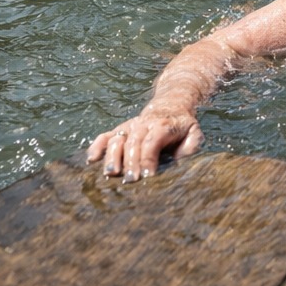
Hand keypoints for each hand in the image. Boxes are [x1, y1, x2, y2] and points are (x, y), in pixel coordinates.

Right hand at [86, 105, 203, 181]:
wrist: (171, 104)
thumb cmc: (182, 126)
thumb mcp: (194, 132)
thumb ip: (191, 146)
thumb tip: (180, 160)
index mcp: (163, 125)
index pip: (152, 140)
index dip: (149, 158)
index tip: (148, 176)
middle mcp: (143, 124)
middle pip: (134, 142)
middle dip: (131, 162)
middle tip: (130, 181)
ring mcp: (129, 126)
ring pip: (117, 138)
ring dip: (112, 156)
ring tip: (110, 173)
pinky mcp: (120, 130)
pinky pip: (105, 136)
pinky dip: (96, 146)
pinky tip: (91, 160)